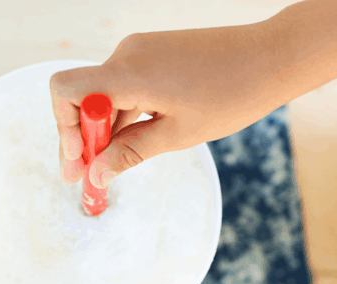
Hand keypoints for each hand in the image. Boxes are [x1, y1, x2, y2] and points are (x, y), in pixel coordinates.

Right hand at [50, 23, 283, 187]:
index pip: (66, 91)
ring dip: (104, 131)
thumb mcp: (176, 134)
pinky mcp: (152, 55)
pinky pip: (123, 86)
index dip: (64, 128)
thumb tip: (96, 173)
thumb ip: (129, 152)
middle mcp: (126, 54)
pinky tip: (132, 140)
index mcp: (129, 72)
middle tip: (88, 178)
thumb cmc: (231, 95)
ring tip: (112, 166)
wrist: (272, 57)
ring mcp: (139, 52)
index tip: (79, 160)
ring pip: (103, 95)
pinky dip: (121, 115)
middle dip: (82, 140)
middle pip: (82, 98)